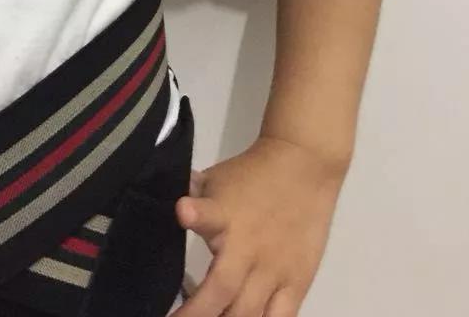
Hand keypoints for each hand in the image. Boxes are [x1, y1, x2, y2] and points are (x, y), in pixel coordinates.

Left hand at [175, 136, 343, 316]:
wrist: (303, 167)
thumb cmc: (251, 175)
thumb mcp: (214, 180)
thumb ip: (191, 200)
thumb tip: (165, 207)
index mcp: (224, 215)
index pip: (206, 215)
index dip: (193, 216)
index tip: (181, 213)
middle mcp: (248, 247)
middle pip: (223, 290)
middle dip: (197, 313)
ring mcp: (274, 269)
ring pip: (249, 314)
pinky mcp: (297, 282)